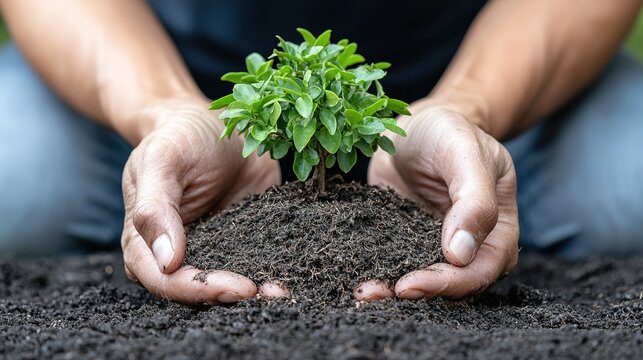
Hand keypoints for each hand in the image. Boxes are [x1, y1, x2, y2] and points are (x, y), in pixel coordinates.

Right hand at [121, 97, 285, 303]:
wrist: (214, 123)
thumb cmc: (178, 137)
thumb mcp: (161, 161)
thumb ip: (155, 208)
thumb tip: (167, 261)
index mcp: (146, 242)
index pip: (166, 280)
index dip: (199, 289)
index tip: (236, 287)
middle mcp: (178, 253)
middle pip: (199, 291)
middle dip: (232, 296)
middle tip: (267, 292)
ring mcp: (214, 248)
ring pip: (230, 283)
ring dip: (257, 292)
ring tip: (283, 290)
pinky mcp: (245, 239)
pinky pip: (257, 261)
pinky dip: (273, 270)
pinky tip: (294, 272)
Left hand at [356, 101, 518, 300]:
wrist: (420, 125)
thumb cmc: (452, 133)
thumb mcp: (467, 154)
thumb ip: (474, 200)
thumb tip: (461, 254)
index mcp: (497, 231)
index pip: (480, 269)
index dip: (448, 283)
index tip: (411, 283)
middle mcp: (468, 247)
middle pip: (448, 284)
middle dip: (413, 293)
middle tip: (372, 293)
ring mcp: (432, 245)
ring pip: (417, 279)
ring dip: (388, 290)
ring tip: (360, 292)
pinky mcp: (401, 240)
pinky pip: (390, 262)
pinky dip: (374, 271)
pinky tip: (352, 276)